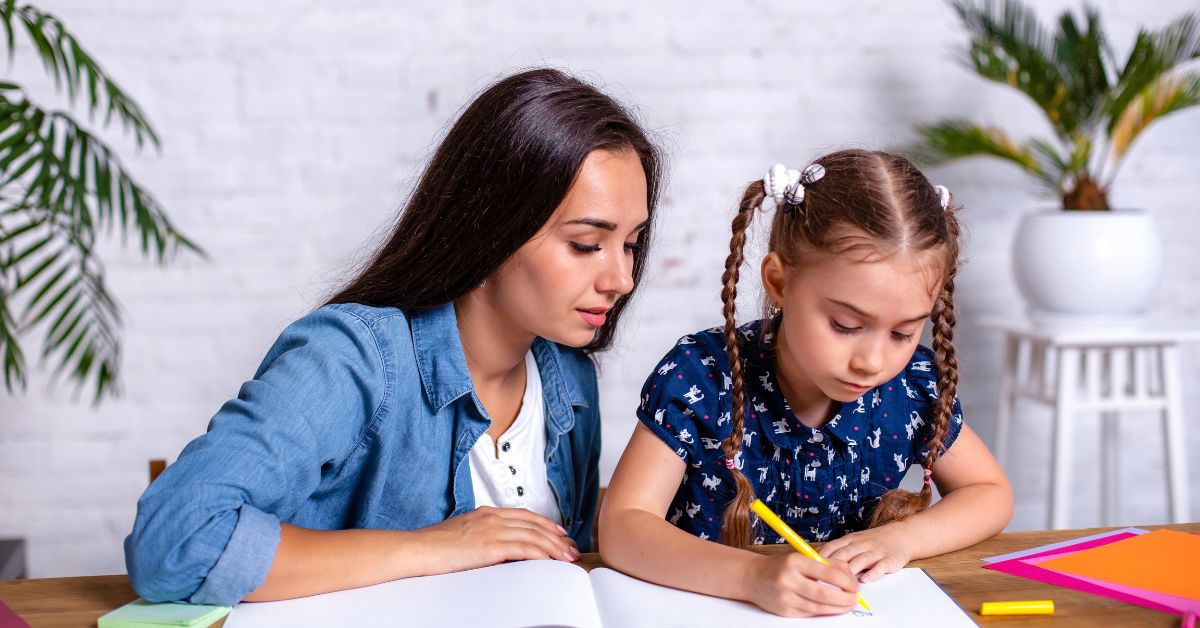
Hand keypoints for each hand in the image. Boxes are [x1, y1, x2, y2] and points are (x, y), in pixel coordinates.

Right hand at [416, 506, 578, 574]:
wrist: (417, 549)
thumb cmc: (433, 546)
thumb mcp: (461, 535)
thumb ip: (480, 536)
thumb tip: (493, 547)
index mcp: (486, 513)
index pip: (524, 515)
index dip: (545, 523)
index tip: (559, 533)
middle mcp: (492, 517)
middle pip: (534, 525)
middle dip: (556, 537)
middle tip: (571, 549)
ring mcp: (492, 529)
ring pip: (534, 535)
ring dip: (554, 547)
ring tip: (567, 558)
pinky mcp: (490, 545)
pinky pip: (524, 548)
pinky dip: (541, 554)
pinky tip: (550, 561)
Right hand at [742, 552, 858, 616]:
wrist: (752, 577)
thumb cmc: (781, 566)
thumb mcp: (802, 557)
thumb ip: (827, 564)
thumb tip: (851, 577)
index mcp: (795, 561)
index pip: (829, 573)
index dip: (847, 582)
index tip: (855, 586)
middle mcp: (789, 579)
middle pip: (825, 594)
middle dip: (846, 599)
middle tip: (855, 599)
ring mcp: (786, 597)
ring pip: (819, 607)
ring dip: (838, 608)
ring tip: (847, 605)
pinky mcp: (784, 611)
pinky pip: (810, 613)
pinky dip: (824, 611)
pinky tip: (831, 608)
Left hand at [818, 523, 912, 583]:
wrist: (902, 535)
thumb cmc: (872, 542)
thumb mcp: (854, 542)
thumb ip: (837, 551)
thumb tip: (814, 563)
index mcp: (850, 540)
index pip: (831, 547)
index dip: (820, 557)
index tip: (808, 568)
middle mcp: (861, 544)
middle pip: (844, 554)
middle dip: (831, 566)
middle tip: (820, 579)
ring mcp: (875, 552)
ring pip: (860, 560)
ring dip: (850, 571)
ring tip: (840, 583)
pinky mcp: (889, 559)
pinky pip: (880, 566)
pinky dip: (873, 573)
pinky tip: (865, 581)